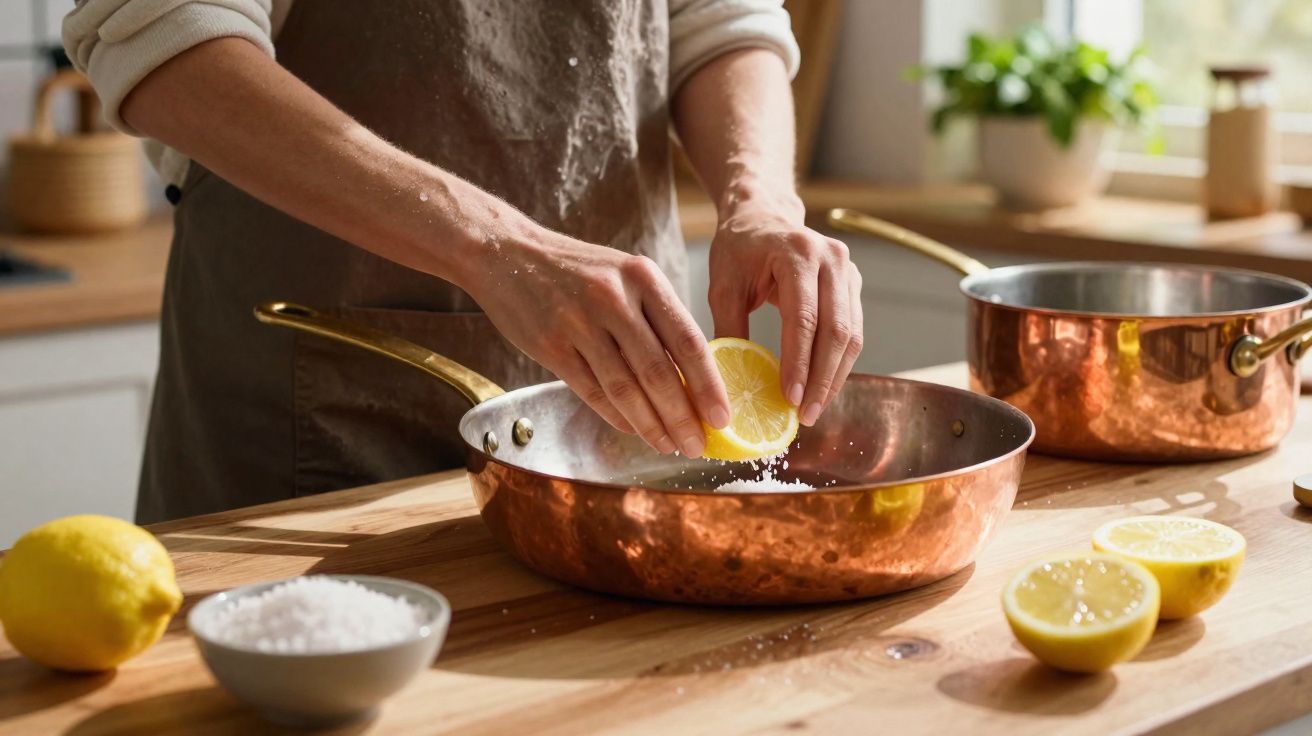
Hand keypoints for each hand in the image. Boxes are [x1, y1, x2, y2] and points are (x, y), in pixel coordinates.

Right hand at [463, 219, 730, 456]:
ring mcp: (579, 322)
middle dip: (683, 416)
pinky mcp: (551, 345)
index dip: (709, 385)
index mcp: (643, 277)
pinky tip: (634, 430)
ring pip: (625, 388)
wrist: (508, 253)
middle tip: (698, 444)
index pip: (687, 340)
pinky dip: (616, 416)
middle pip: (658, 371)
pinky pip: (591, 391)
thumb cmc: (577, 270)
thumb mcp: (624, 275)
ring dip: (651, 424)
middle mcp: (614, 298)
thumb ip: (656, 317)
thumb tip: (692, 376)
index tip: (723, 416)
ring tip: (669, 445)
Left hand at [708, 197, 862, 426]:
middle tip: (806, 415)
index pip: (804, 318)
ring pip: (851, 334)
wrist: (762, 214)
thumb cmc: (739, 249)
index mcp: (797, 253)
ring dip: (835, 376)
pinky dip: (839, 362)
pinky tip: (823, 386)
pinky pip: (852, 330)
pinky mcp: (853, 284)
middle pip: (836, 330)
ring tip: (815, 409)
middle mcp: (831, 258)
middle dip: (822, 378)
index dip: (800, 363)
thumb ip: (729, 330)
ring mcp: (848, 270)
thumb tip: (731, 383)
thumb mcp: (723, 286)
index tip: (790, 399)